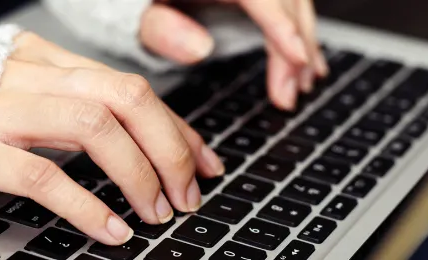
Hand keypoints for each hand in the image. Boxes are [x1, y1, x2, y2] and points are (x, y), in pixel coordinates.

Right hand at [0, 32, 224, 244]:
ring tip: (157, 211)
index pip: (130, 87)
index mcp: (45, 59)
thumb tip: (144, 142)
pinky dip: (87, 206)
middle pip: (124, 98)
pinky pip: (43, 176)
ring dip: (139, 174)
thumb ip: (74, 103)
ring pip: (93, 128)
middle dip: (169, 148)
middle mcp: (28, 76)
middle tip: (188, 193)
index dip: (177, 129)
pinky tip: (112, 230)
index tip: (205, 163)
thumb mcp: (21, 88)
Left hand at [139, 0, 327, 110]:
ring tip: (302, 83)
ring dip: (302, 39)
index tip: (297, 59)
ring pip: (291, 0)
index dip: (283, 26)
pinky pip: (283, 2)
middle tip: (291, 93)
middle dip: (296, 44)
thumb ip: (160, 28)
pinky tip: (300, 57)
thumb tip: (200, 50)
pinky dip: (295, 29)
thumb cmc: (125, 1)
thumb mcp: (132, 14)